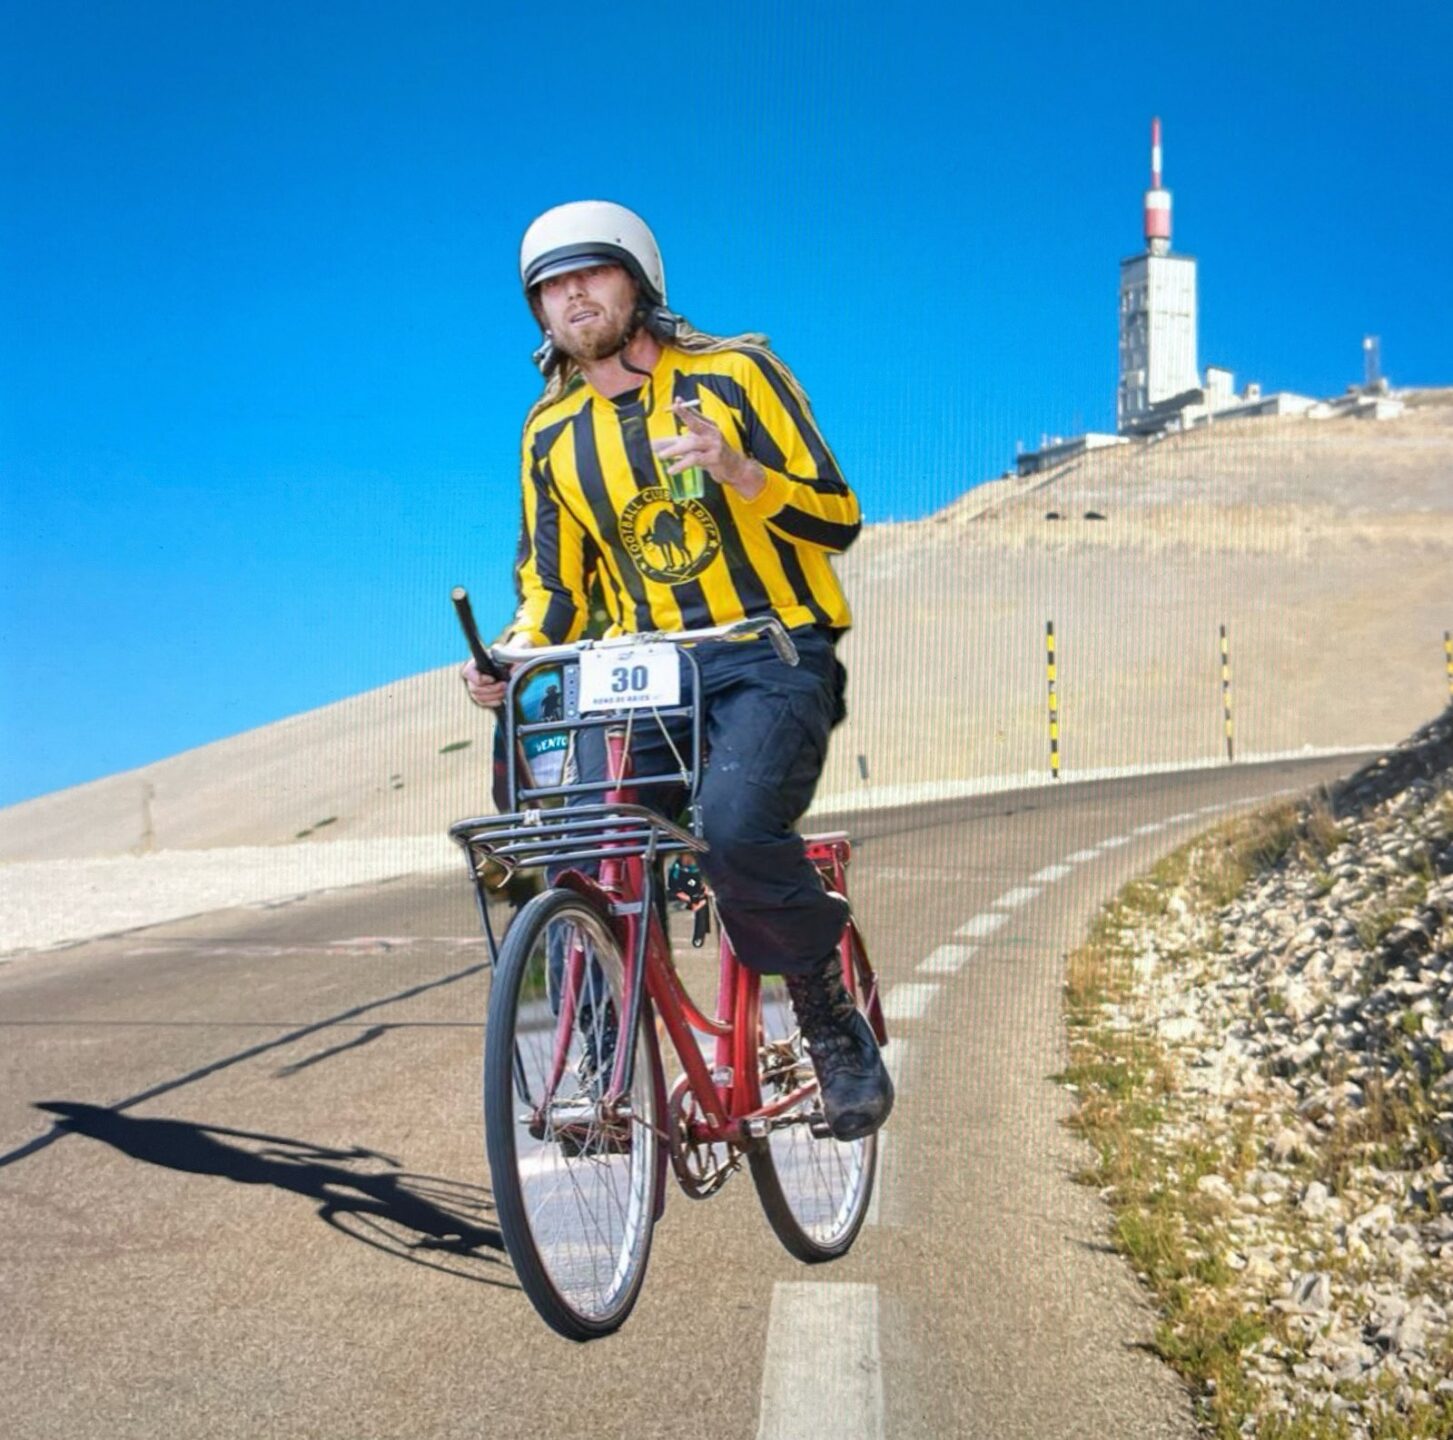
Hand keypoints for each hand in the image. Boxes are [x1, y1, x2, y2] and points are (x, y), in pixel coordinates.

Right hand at [461, 657, 507, 708]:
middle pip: (474, 688)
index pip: (468, 673)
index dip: (480, 679)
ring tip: (505, 691)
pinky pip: (483, 703)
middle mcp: (472, 676)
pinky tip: (501, 699)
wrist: (511, 666)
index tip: (493, 679)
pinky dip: (492, 702)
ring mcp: (476, 687)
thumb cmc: (506, 658)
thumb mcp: (508, 655)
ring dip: (494, 696)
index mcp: (475, 664)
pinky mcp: (482, 696)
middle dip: (491, 689)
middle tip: (504, 685)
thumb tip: (513, 671)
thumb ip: (510, 660)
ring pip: (479, 697)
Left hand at [651, 399, 765, 499]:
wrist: (735, 469)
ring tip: (661, 457)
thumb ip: (675, 443)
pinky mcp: (714, 458)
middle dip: (685, 414)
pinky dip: (681, 465)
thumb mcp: (695, 446)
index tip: (675, 402)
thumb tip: (653, 444)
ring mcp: (714, 445)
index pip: (694, 414)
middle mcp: (711, 433)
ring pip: (692, 444)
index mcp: (708, 426)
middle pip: (696, 422)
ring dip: (675, 450)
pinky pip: (695, 460)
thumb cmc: (712, 455)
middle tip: (674, 408)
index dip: (684, 409)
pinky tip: (672, 470)